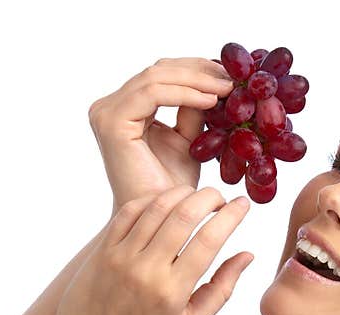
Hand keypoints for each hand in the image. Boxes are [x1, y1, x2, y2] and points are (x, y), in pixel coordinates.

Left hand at [47, 185, 253, 314]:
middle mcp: (145, 270)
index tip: (244, 204)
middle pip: (184, 215)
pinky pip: (128, 213)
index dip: (231, 216)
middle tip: (221, 196)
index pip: (209, 240)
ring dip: (181, 194)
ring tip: (196, 197)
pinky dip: (151, 200)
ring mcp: (119, 258)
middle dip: (209, 197)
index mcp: (172, 292)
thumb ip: (221, 290)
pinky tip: (165, 202)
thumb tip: (247, 255)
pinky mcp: (101, 252)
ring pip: (156, 207)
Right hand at [88, 58, 235, 209]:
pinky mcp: (111, 123)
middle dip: (198, 70)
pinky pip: (152, 94)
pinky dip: (184, 93)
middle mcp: (108, 107)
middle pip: (157, 71)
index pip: (160, 75)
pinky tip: (209, 100)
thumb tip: (214, 79)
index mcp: (124, 109)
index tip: (230, 76)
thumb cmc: (172, 186)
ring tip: (226, 89)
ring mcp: (106, 114)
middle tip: (233, 78)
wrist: (162, 220)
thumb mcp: (189, 138)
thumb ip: (193, 108)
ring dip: (196, 80)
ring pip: (155, 77)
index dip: (196, 69)